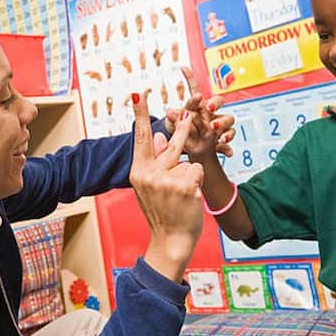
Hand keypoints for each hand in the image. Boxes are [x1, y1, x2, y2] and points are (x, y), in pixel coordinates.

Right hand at [129, 91, 203, 282]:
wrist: (170, 241)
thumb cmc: (162, 212)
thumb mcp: (151, 187)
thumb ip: (155, 161)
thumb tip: (160, 134)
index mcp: (139, 172)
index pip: (141, 138)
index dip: (141, 115)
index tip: (138, 94)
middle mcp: (150, 174)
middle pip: (172, 142)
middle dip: (184, 125)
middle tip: (190, 108)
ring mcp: (167, 179)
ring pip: (188, 160)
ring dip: (190, 173)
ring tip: (182, 193)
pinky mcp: (185, 185)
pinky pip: (197, 171)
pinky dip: (197, 183)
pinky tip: (189, 199)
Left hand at [165, 67, 235, 157]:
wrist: (195, 152)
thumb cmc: (186, 135)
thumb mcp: (176, 128)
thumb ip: (175, 120)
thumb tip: (169, 111)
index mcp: (197, 107)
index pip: (194, 91)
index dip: (190, 79)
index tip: (182, 68)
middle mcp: (210, 113)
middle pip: (217, 101)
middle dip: (214, 102)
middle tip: (208, 107)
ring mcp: (218, 124)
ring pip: (228, 118)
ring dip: (222, 122)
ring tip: (214, 127)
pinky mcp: (223, 137)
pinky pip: (230, 136)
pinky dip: (228, 143)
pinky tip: (225, 147)